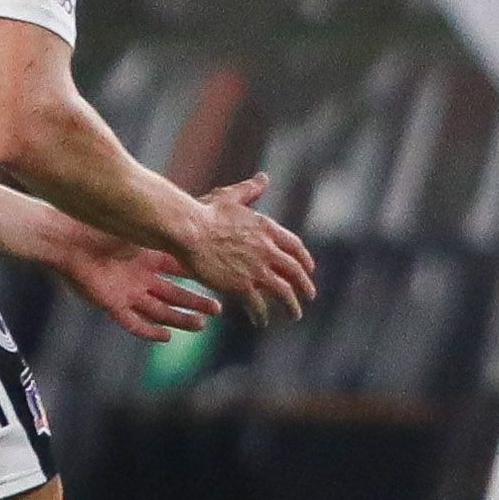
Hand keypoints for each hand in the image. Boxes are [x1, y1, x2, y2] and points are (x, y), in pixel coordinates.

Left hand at [62, 228, 220, 342]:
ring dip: (179, 319)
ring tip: (200, 325)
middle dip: (195, 303)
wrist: (67, 238)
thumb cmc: (102, 227)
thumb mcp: (141, 228)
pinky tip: (166, 336)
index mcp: (148, 257)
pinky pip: (132, 323)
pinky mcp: (110, 304)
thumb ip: (166, 228)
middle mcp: (140, 277)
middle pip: (173, 295)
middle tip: (218, 310)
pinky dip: (149, 330)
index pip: (180, 271)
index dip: (200, 278)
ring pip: (158, 311)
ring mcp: (126, 292)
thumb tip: (197, 217)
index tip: (222, 282)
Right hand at [179, 173, 317, 325]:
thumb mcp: (232, 198)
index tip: (309, 269)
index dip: (304, 260)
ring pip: (284, 292)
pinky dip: (263, 315)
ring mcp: (257, 269)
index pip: (295, 247)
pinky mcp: (242, 286)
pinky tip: (261, 321)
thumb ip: (250, 191)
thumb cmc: (205, 213)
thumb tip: (263, 178)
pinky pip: (259, 305)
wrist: (189, 231)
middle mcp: (268, 250)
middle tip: (309, 296)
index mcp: (268, 229)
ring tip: (294, 315)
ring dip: (292, 306)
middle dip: (305, 286)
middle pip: (295, 272)